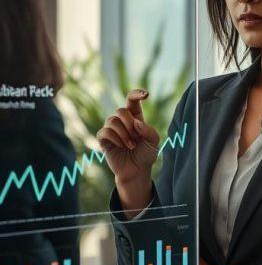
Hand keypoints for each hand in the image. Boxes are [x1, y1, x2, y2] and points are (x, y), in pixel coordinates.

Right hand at [97, 89, 159, 213]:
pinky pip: (104, 132)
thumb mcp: (154, 142)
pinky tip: (122, 146)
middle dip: (129, 123)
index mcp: (135, 117)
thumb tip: (135, 122)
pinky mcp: (103, 140)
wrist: (137, 170)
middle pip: (121, 110)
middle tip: (136, 136)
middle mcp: (122, 121)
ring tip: (131, 145)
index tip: (146, 95)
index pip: (132, 100)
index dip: (137, 94)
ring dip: (124, 133)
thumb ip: (148, 130)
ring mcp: (112, 130)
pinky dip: (115, 138)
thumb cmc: (146, 154)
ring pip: (112, 120)